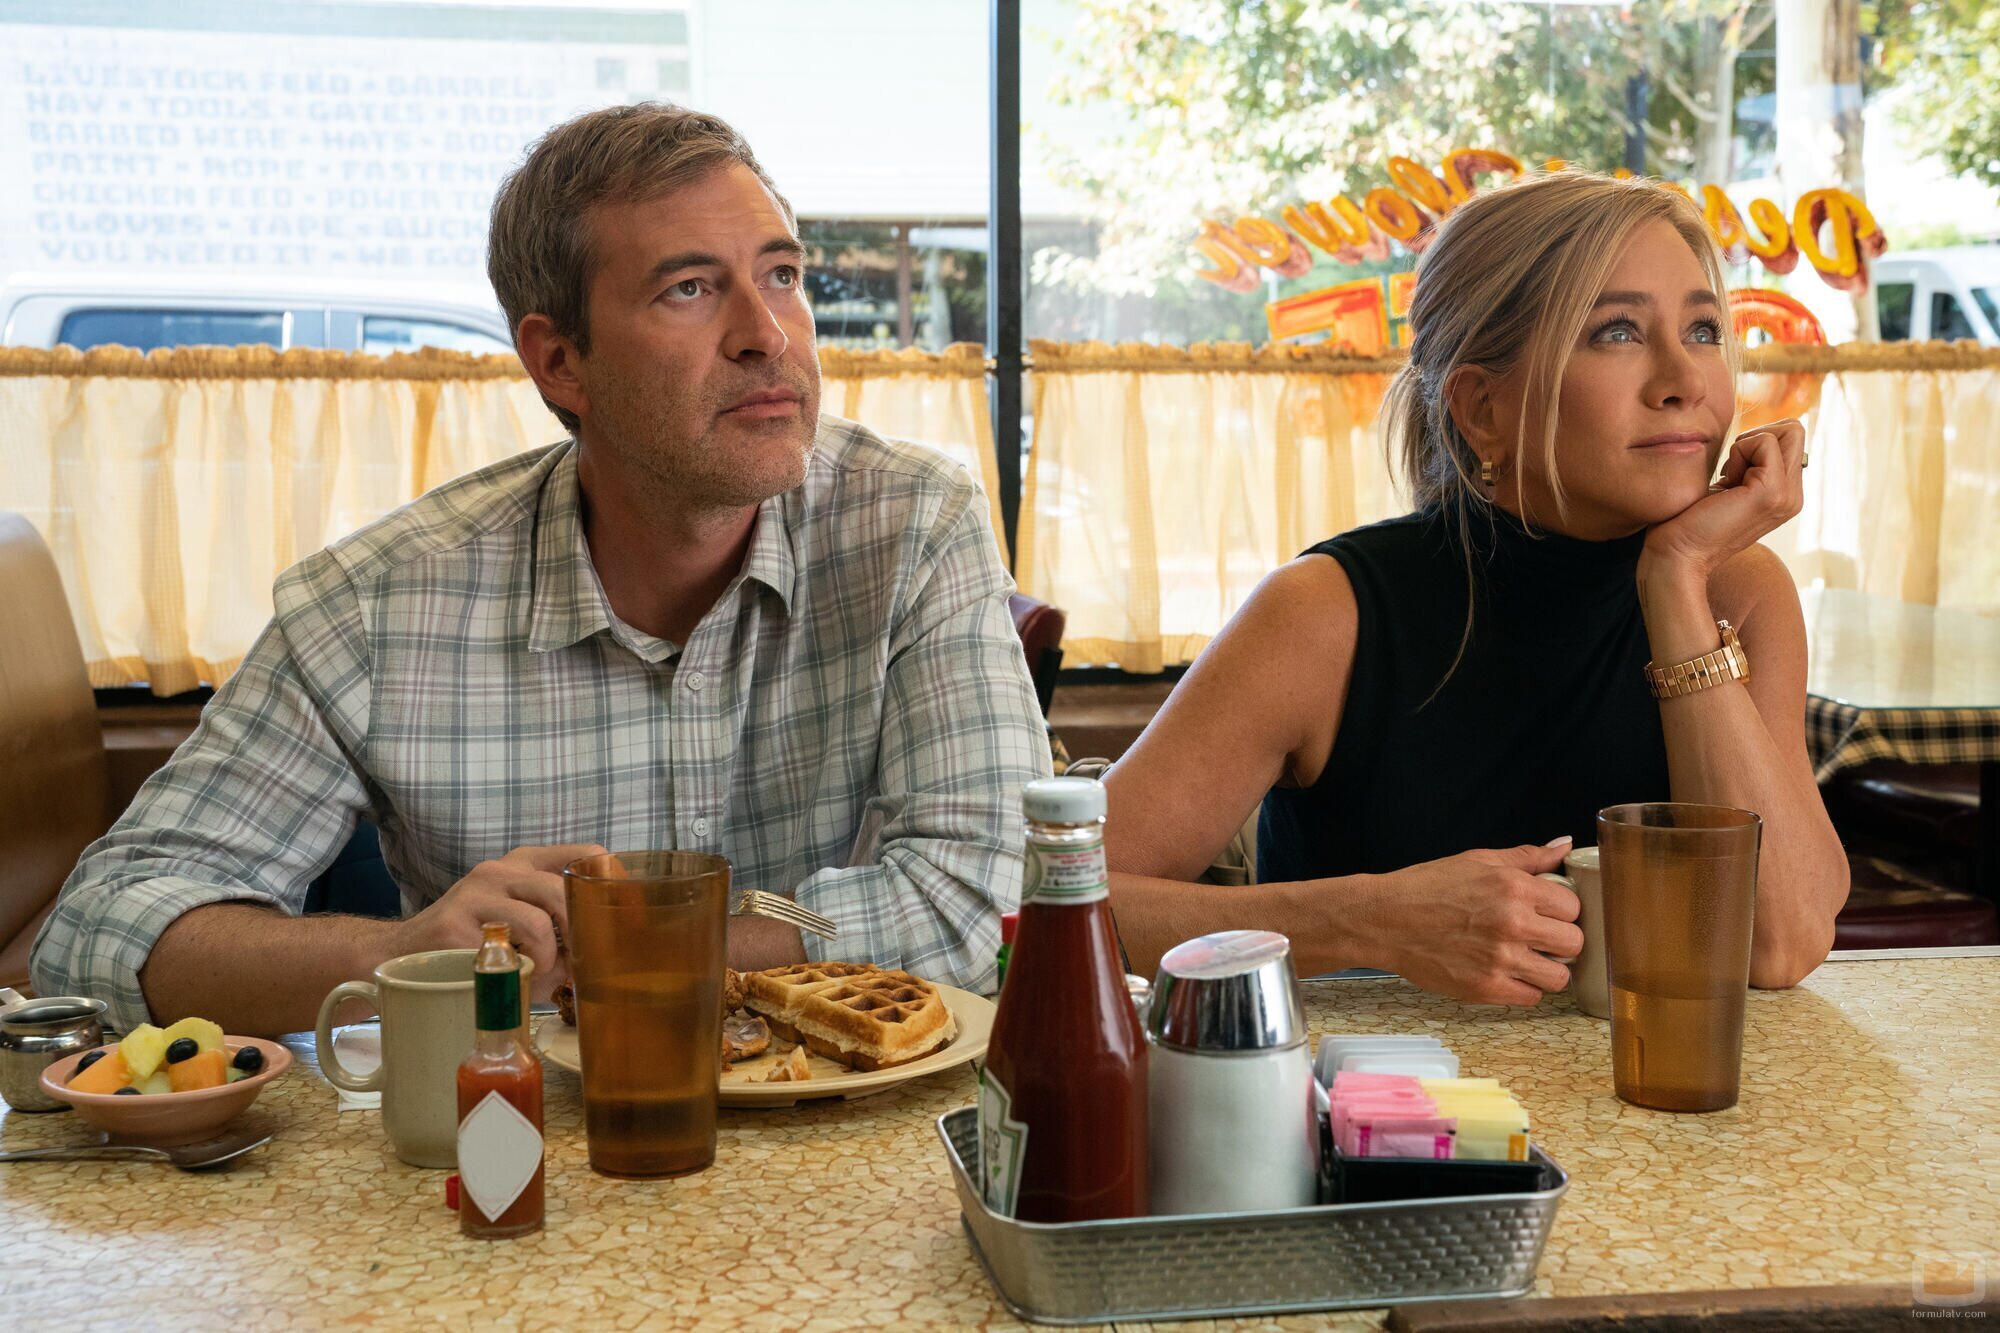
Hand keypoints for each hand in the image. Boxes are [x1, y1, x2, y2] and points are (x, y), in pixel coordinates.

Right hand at [391, 843, 606, 1000]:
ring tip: (536, 970)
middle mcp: (502, 869)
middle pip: (566, 887)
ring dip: (548, 956)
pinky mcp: (455, 921)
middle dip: (581, 932)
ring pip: (540, 918)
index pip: (587, 855)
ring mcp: (477, 891)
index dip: (612, 886)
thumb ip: (566, 941)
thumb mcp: (528, 934)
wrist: (404, 956)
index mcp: (527, 865)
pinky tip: (507, 973)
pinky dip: (519, 967)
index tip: (624, 922)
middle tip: (577, 960)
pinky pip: (507, 946)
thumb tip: (603, 961)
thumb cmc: (478, 947)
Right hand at [1365, 842, 1584, 1005]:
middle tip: (1539, 938)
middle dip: (1560, 941)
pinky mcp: (1485, 988)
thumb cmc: (1426, 888)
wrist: (1385, 920)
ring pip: (1558, 978)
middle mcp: (1513, 924)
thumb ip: (1527, 857)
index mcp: (1514, 888)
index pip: (1573, 907)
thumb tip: (1564, 846)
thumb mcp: (1478, 860)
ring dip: (1545, 970)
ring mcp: (1500, 959)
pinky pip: (1530, 997)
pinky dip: (1522, 988)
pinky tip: (1505, 973)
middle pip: (1574, 944)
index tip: (1548, 913)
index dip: (1562, 911)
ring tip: (1525, 959)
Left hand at [1642, 418, 1805, 581]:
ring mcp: (1788, 496)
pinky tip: (1725, 483)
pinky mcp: (1773, 492)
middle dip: (1755, 439)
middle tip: (1730, 472)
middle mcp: (1794, 496)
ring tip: (1728, 480)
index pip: (1791, 437)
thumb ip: (1751, 465)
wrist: (1677, 553)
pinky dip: (1739, 451)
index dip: (1754, 442)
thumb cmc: (1688, 518)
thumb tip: (1761, 435)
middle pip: (1794, 431)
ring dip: (1746, 446)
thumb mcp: (1728, 485)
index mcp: (1786, 494)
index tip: (1729, 472)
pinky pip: (1765, 441)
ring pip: (1787, 432)